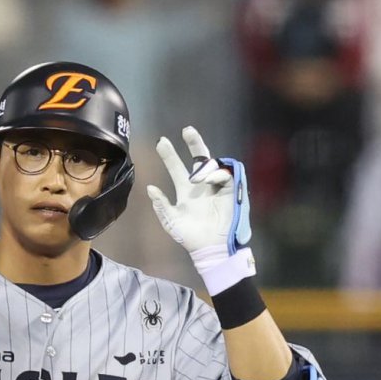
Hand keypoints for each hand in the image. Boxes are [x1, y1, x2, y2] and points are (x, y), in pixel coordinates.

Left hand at [146, 126, 254, 293]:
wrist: (209, 249)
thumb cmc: (190, 237)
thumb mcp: (171, 221)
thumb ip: (161, 205)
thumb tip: (150, 188)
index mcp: (186, 191)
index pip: (177, 167)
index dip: (169, 155)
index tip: (161, 141)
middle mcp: (201, 186)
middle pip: (199, 157)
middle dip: (194, 142)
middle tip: (187, 130)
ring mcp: (216, 187)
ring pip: (212, 165)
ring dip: (203, 166)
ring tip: (195, 179)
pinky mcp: (230, 191)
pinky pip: (226, 175)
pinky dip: (217, 175)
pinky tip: (208, 181)